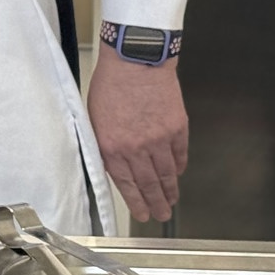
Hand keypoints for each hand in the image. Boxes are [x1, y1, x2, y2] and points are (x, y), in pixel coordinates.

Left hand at [86, 53, 187, 222]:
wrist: (135, 59)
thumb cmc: (111, 83)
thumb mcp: (95, 118)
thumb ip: (105, 145)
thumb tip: (112, 166)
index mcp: (112, 146)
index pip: (126, 185)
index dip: (137, 203)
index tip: (143, 214)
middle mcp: (136, 148)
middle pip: (150, 185)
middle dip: (156, 204)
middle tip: (160, 215)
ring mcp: (160, 139)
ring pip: (167, 174)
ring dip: (170, 191)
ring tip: (171, 201)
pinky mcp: (177, 128)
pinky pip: (180, 155)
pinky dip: (179, 167)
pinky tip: (177, 174)